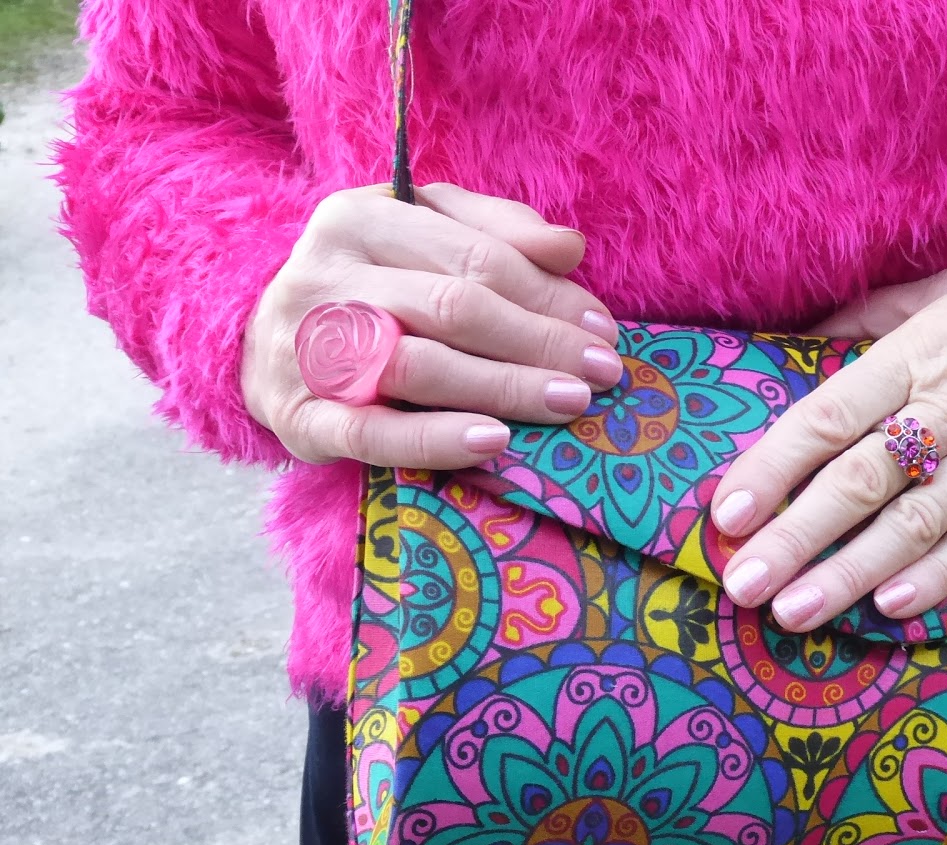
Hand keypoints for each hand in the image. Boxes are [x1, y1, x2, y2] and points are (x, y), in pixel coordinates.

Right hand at [242, 180, 622, 468]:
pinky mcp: (297, 415)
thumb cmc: (367, 286)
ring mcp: (305, 346)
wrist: (259, 341)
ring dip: (505, 386)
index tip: (602, 328)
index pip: (475, 256)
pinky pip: (372, 432)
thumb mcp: (422, 235)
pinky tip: (497, 441)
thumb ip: (495, 232)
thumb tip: (570, 247)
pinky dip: (437, 438)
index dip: (548, 294)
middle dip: (540, 341)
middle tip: (603, 372)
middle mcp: (326, 274)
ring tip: (570, 402)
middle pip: (455, 308)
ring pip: (419, 364)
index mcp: (359, 217)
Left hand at [708, 184, 946, 631]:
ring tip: (795, 612)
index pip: (826, 418)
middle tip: (741, 585)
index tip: (726, 511)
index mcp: (916, 354)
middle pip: (858, 483)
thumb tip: (802, 347)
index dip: (771, 468)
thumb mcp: (942, 284)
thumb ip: (869, 323)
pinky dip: (939, 576)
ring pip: (914, 524)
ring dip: (850, 573)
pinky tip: (893, 607)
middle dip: (794, 539)